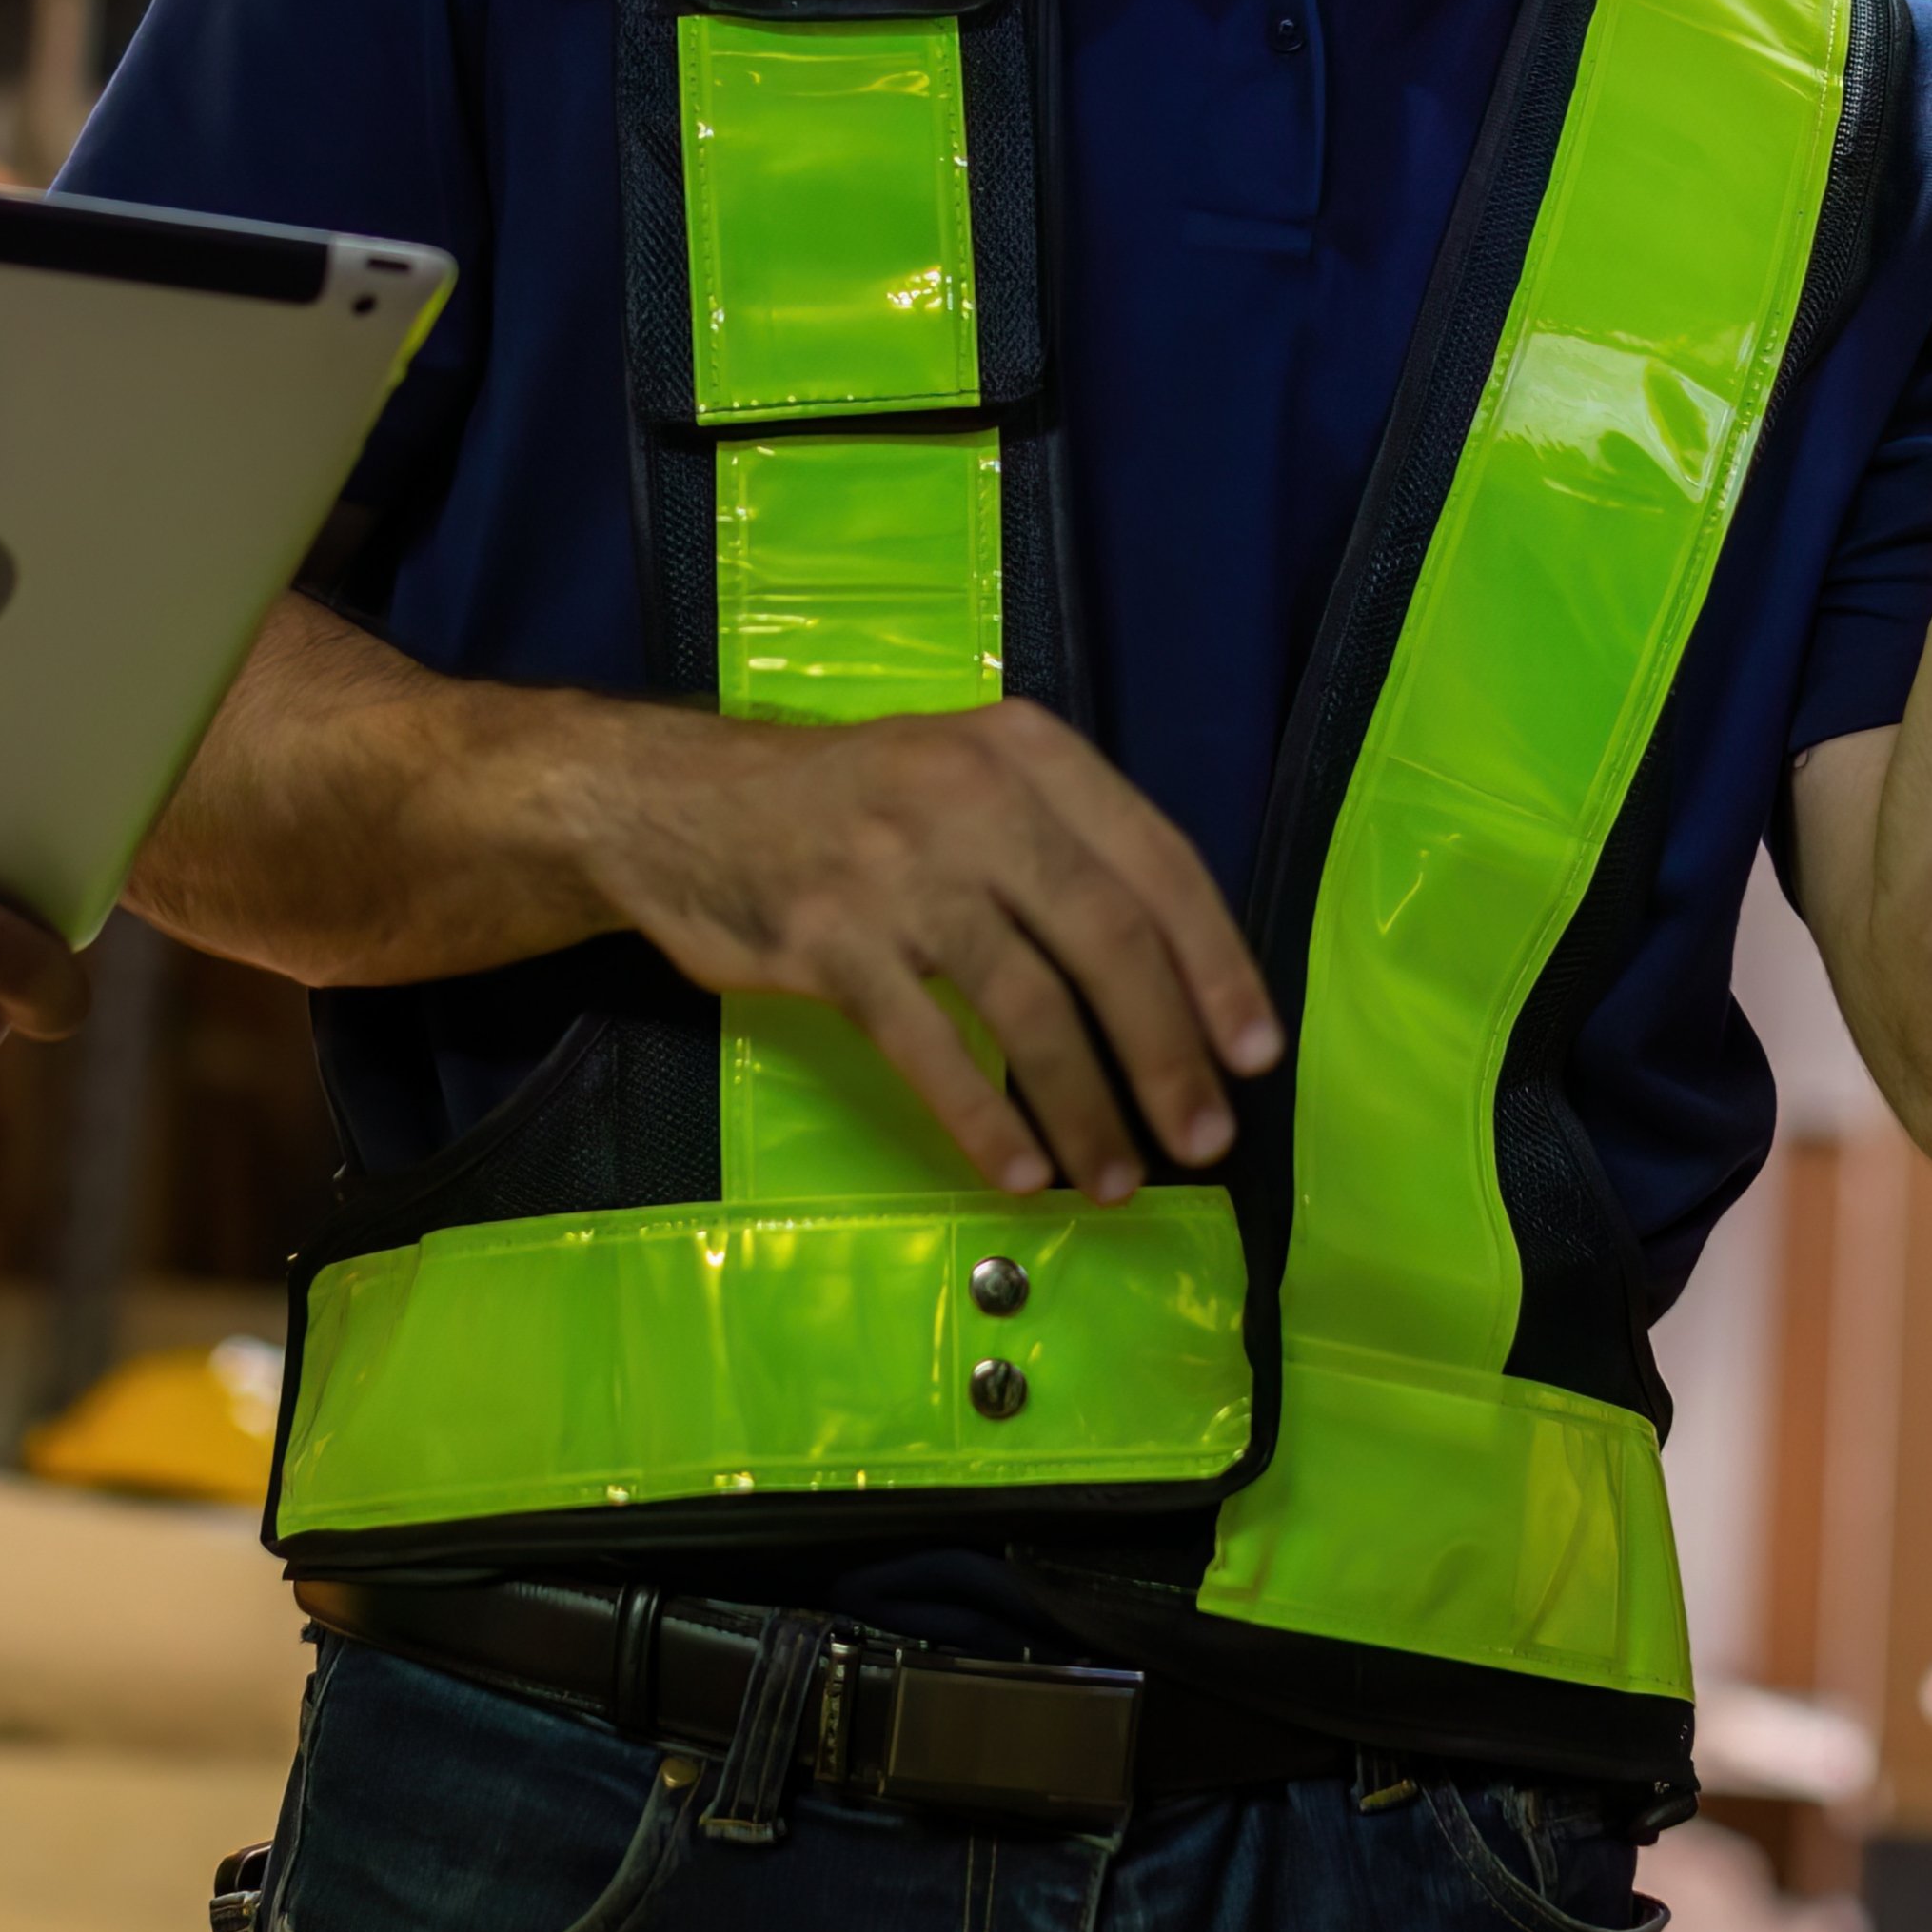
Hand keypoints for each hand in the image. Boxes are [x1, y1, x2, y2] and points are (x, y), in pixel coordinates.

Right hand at [593, 698, 1279, 1199]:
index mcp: (1024, 752)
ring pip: (1027, 1005)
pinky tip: (1019, 1173)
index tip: (1255, 1052)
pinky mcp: (829, 941)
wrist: (676, 801)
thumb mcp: (962, 772)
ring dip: (1085, 1106)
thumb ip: (1059, 842)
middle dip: (1167, 1053)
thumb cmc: (846, 804)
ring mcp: (896, 869)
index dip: (1217, 965)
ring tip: (1118, 1179)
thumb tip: (1174, 980)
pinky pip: (929, 1047)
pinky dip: (982, 1119)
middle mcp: (970, 797)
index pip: (1157, 861)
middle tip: (1205, 1138)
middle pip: (1105, 939)